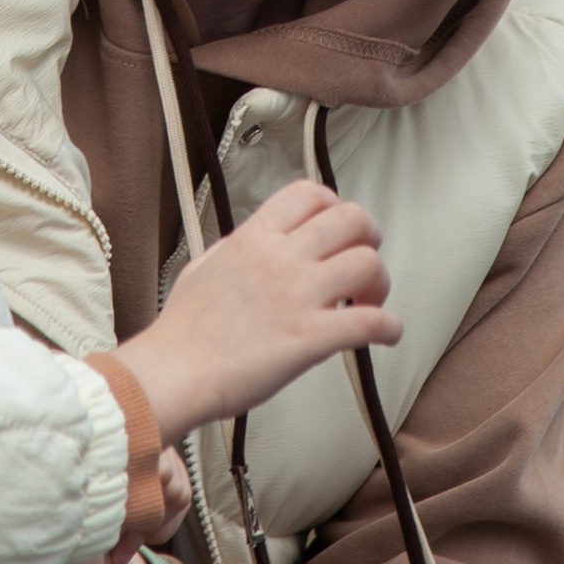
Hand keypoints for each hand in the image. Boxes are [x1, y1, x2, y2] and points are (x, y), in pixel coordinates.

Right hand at [116, 180, 399, 440]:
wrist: (174, 371)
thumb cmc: (183, 329)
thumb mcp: (204, 266)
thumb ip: (236, 249)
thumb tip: (253, 244)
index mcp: (254, 238)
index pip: (310, 192)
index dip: (335, 206)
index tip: (338, 230)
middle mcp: (280, 258)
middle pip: (351, 219)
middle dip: (369, 238)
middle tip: (363, 265)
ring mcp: (297, 296)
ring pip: (368, 263)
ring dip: (380, 283)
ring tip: (370, 302)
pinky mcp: (310, 337)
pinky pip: (370, 321)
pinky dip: (389, 326)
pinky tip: (386, 334)